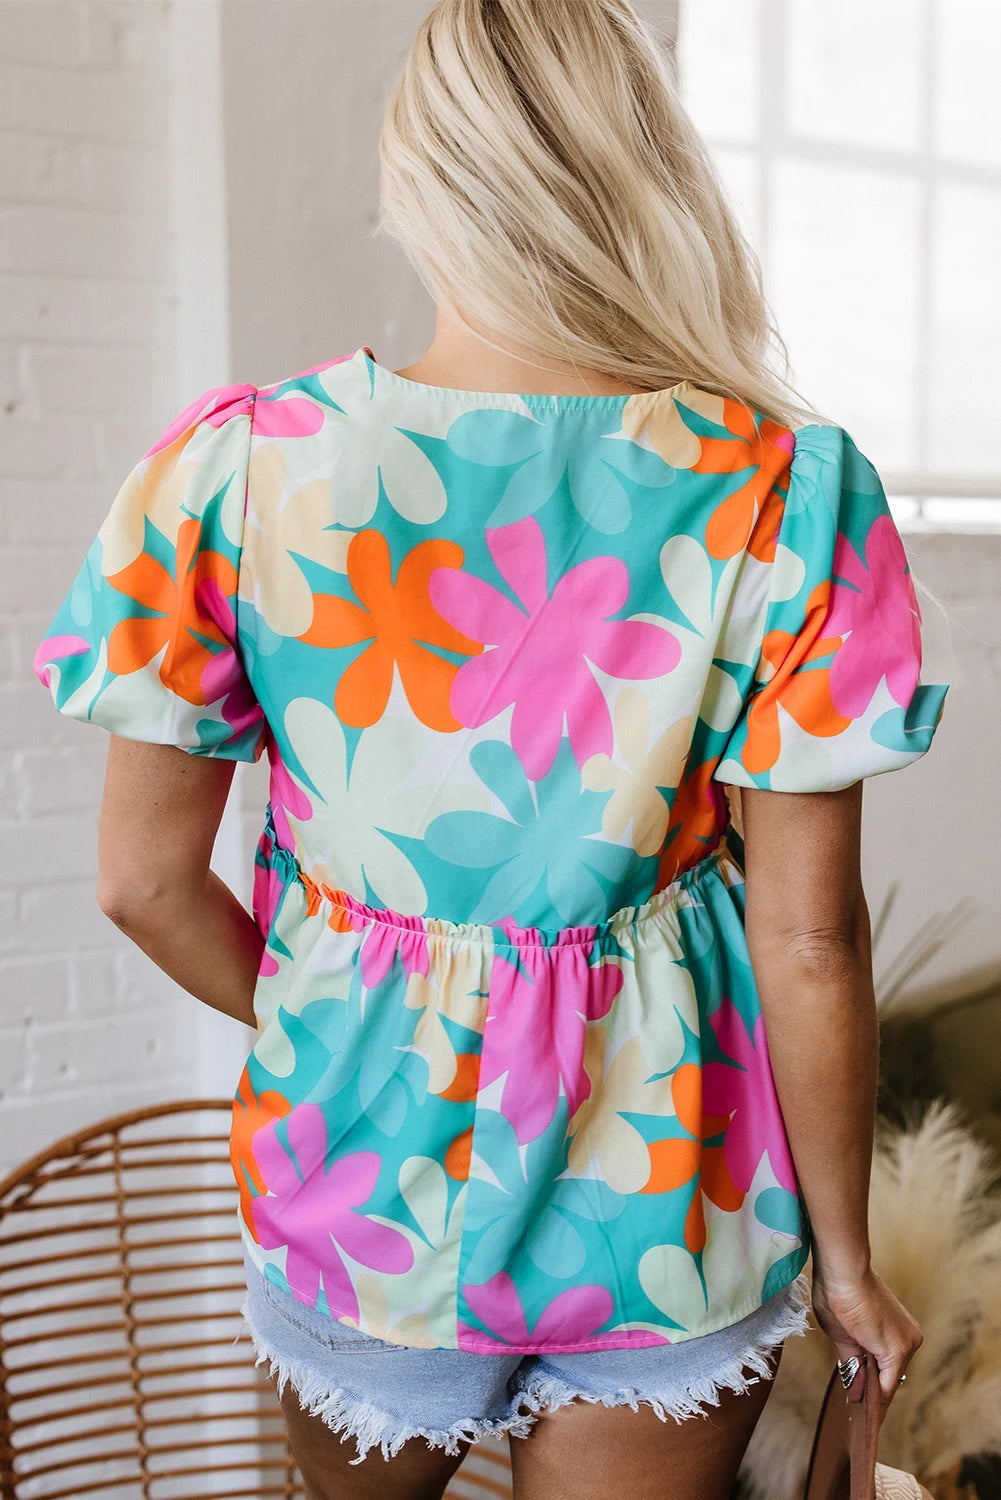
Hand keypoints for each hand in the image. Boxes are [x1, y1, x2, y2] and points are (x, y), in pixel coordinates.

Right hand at [811, 1264, 922, 1414]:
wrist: (842, 1272)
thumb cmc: (838, 1291)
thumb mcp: (843, 1333)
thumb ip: (853, 1362)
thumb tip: (853, 1390)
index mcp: (897, 1330)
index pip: (887, 1367)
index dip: (874, 1387)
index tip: (865, 1404)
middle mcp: (909, 1338)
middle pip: (889, 1375)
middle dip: (873, 1394)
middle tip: (861, 1416)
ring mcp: (906, 1345)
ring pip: (888, 1380)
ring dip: (873, 1398)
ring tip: (863, 1421)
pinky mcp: (897, 1351)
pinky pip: (886, 1385)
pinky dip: (877, 1401)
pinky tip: (868, 1416)